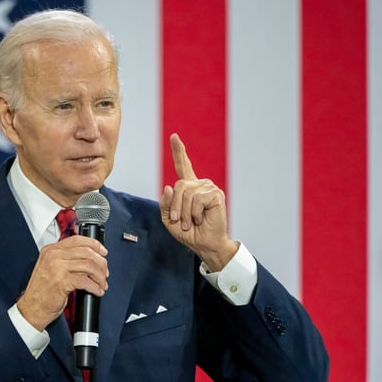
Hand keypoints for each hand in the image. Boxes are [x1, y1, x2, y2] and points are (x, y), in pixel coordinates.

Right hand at [17, 235, 108, 331]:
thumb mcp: (51, 268)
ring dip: (99, 276)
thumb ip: (66, 259)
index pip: (77, 240)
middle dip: (100, 263)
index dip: (94, 244)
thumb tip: (89, 257)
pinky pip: (86, 281)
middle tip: (104, 272)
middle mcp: (53, 256)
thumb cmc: (41, 291)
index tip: (103, 252)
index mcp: (50, 250)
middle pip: (86, 252)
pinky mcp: (62, 281)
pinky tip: (97, 291)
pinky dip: (95, 287)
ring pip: (88, 265)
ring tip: (101, 283)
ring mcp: (57, 267)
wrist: (31, 308)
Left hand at [159, 133, 237, 270]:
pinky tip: (201, 219)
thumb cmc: (189, 232)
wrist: (204, 244)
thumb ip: (165, 204)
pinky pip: (196, 199)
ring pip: (186, 193)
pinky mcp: (216, 194)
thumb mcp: (169, 219)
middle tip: (179, 221)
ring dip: (184, 212)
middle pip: (178, 185)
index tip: (174, 137)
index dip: (178, 151)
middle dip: (175, 206)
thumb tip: (168, 187)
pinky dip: (194, 213)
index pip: (182, 166)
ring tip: (191, 222)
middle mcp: (199, 184)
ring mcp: (208, 188)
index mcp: (188, 188)